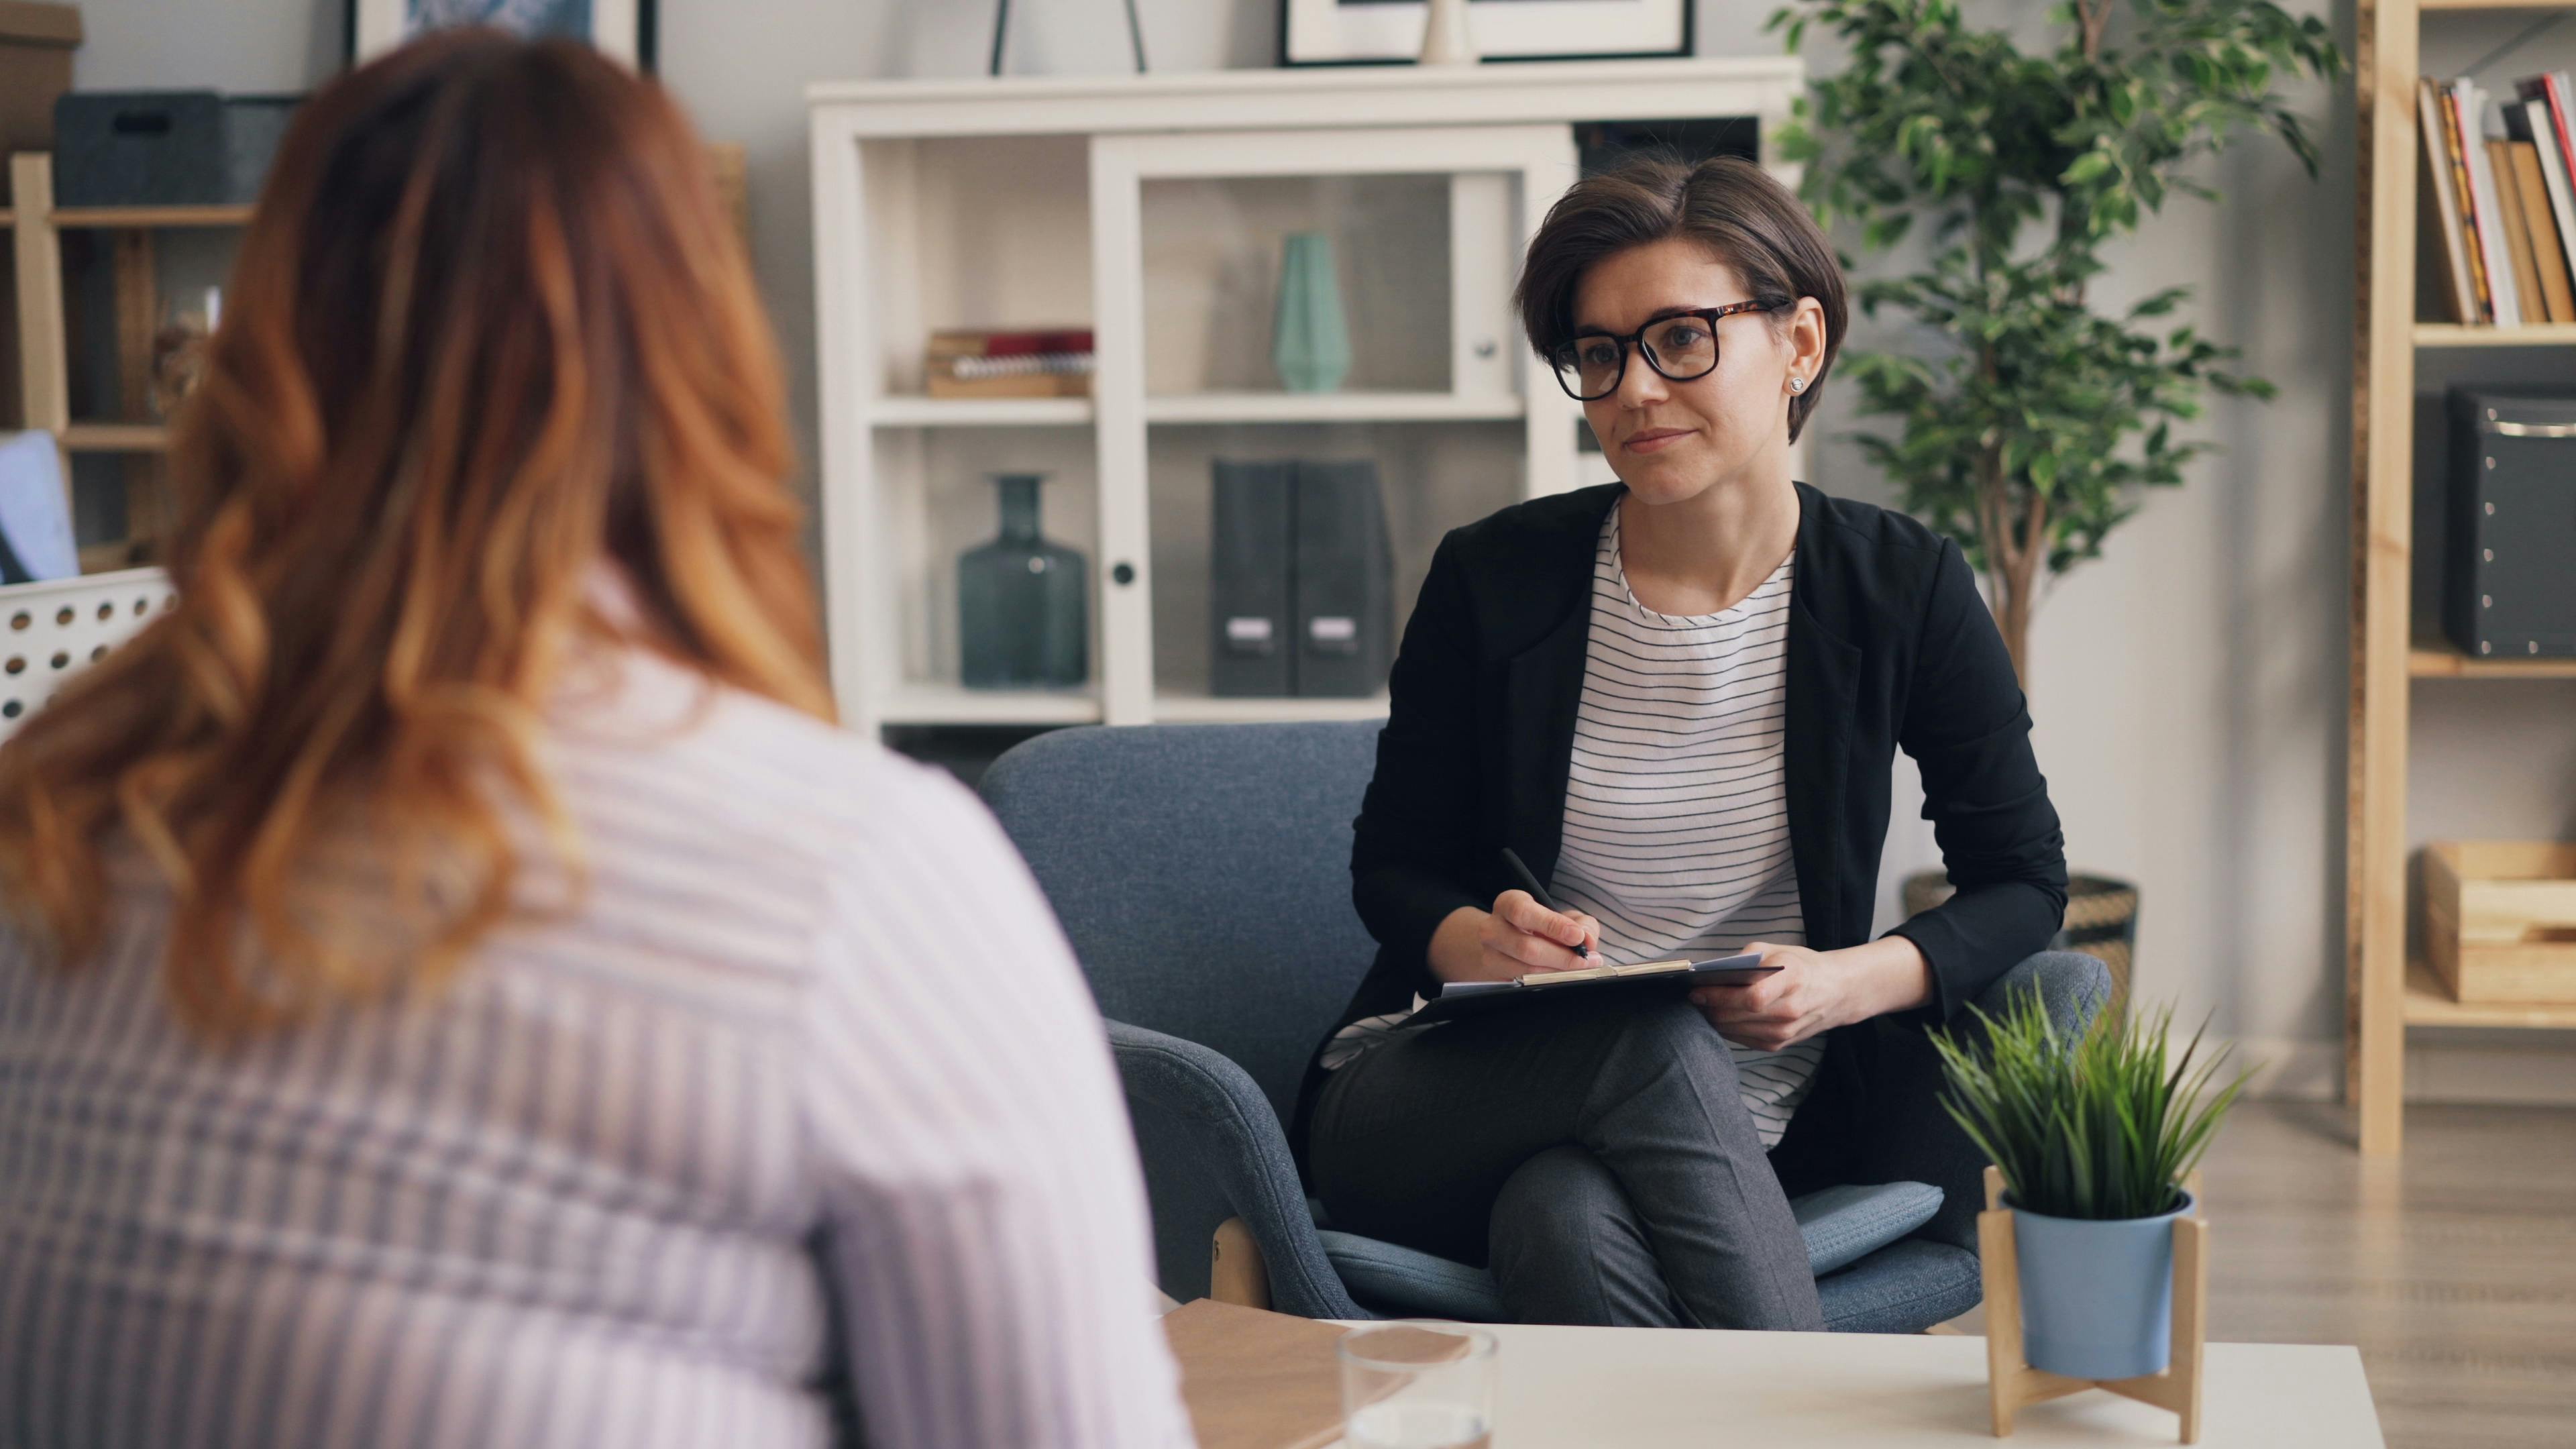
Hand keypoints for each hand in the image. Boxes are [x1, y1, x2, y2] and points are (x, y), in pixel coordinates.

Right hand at [1428, 891, 1603, 983]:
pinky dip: (1549, 983)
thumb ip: (1581, 923)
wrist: (1509, 942)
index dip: (1552, 925)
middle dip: (1562, 957)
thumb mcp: (1562, 917)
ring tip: (1581, 970)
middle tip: (1587, 960)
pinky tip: (1564, 978)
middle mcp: (1491, 930)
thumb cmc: (1541, 926)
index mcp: (1507, 905)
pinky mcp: (1495, 979)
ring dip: (1558, 973)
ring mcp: (1490, 957)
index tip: (1577, 936)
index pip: (1523, 913)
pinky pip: (1524, 985)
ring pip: (1525, 971)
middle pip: (1526, 947)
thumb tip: (1587, 941)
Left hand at [1689, 937, 1932, 1050]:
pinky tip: (1720, 1017)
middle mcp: (1790, 1011)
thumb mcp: (1777, 950)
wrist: (1835, 992)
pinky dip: (1727, 1029)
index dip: (1720, 996)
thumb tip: (1714, 972)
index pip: (1751, 997)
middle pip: (1738, 1016)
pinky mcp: (1778, 1045)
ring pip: (1736, 1031)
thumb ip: (1746, 958)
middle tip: (1693, 998)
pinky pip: (1743, 1040)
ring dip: (1715, 1020)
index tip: (1698, 990)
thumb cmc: (1802, 966)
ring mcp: (1785, 1032)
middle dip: (1710, 1008)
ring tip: (1702, 1007)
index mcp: (1792, 980)